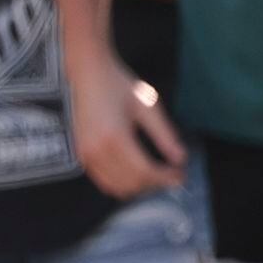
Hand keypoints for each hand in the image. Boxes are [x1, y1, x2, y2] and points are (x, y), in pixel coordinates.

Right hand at [68, 49, 185, 196]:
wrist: (88, 74)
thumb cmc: (119, 85)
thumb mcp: (148, 105)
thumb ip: (165, 134)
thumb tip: (180, 159)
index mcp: (114, 137)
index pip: (144, 171)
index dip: (165, 177)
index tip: (181, 174)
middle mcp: (97, 151)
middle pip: (132, 183)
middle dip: (156, 183)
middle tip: (173, 174)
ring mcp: (86, 156)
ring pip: (117, 188)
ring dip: (140, 187)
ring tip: (157, 174)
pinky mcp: (82, 156)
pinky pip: (105, 182)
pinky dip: (123, 183)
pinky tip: (138, 172)